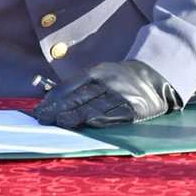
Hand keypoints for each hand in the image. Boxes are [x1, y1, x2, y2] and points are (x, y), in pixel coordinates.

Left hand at [32, 60, 182, 128]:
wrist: (156, 76)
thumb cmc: (120, 80)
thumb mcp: (100, 74)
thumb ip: (78, 86)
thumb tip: (49, 102)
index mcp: (97, 72)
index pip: (71, 86)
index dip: (54, 100)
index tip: (39, 112)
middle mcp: (108, 82)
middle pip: (81, 96)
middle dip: (61, 108)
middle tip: (44, 119)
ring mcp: (122, 94)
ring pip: (97, 105)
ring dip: (78, 115)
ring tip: (61, 122)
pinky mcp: (136, 107)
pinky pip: (118, 113)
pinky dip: (104, 118)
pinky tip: (92, 123)